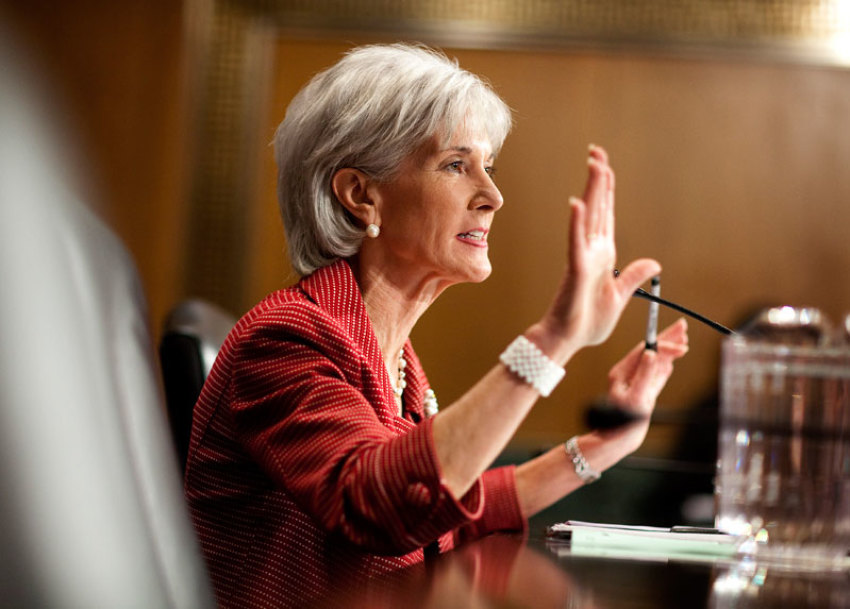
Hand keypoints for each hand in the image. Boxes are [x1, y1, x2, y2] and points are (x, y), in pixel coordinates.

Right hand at [539, 146, 660, 356]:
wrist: (568, 340)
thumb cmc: (587, 321)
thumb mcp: (620, 296)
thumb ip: (634, 276)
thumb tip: (654, 262)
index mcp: (603, 254)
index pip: (606, 213)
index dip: (607, 188)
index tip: (604, 164)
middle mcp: (592, 250)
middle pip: (598, 206)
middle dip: (599, 178)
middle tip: (596, 150)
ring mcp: (582, 257)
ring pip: (588, 216)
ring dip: (592, 190)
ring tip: (594, 164)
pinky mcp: (575, 270)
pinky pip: (575, 242)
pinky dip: (576, 223)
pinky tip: (576, 204)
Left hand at [602, 318, 689, 450]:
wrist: (619, 441)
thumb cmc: (623, 422)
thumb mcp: (636, 398)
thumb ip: (645, 375)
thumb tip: (653, 354)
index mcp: (622, 372)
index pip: (645, 350)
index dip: (663, 343)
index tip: (680, 342)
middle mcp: (628, 374)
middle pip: (650, 351)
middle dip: (667, 339)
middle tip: (683, 326)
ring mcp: (636, 382)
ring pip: (656, 362)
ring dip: (669, 350)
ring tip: (682, 338)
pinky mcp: (644, 392)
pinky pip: (657, 375)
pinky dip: (665, 366)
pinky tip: (672, 358)